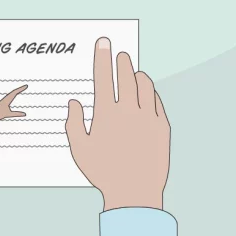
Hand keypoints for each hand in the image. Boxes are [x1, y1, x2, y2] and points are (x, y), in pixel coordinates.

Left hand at [0, 85, 27, 120]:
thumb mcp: (8, 114)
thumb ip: (16, 114)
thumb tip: (24, 114)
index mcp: (7, 99)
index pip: (15, 92)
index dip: (21, 89)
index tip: (26, 86)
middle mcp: (6, 98)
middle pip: (14, 91)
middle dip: (20, 89)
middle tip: (26, 86)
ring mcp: (4, 100)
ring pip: (11, 93)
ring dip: (16, 91)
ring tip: (21, 89)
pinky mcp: (3, 102)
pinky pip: (10, 96)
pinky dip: (13, 94)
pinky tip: (14, 95)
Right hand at [65, 37, 169, 210]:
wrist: (134, 191)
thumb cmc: (103, 172)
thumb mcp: (79, 149)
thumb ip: (74, 123)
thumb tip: (74, 103)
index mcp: (106, 115)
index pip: (103, 78)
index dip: (102, 58)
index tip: (103, 43)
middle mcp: (128, 111)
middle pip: (125, 76)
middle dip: (121, 61)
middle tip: (119, 53)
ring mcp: (148, 117)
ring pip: (144, 85)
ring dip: (136, 74)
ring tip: (132, 71)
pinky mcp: (162, 126)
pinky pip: (156, 101)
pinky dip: (150, 91)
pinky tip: (146, 91)